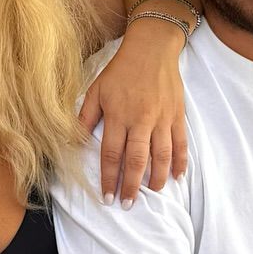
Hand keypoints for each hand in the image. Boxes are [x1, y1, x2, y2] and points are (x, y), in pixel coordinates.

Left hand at [79, 13, 189, 204]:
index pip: (111, 154)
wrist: (151, 48)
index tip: (108, 196)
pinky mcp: (177, 115)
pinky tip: (177, 177)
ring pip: (161, 155)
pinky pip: (180, 143)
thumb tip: (72, 143)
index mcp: (117, 115)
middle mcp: (140, 120)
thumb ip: (84, 118)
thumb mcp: (96, 90)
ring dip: (157, 178)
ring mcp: (161, 118)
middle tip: (128, 204)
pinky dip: (180, 162)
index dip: (109, 178)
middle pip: (136, 160)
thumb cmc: (120, 70)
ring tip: (153, 194)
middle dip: (131, 186)